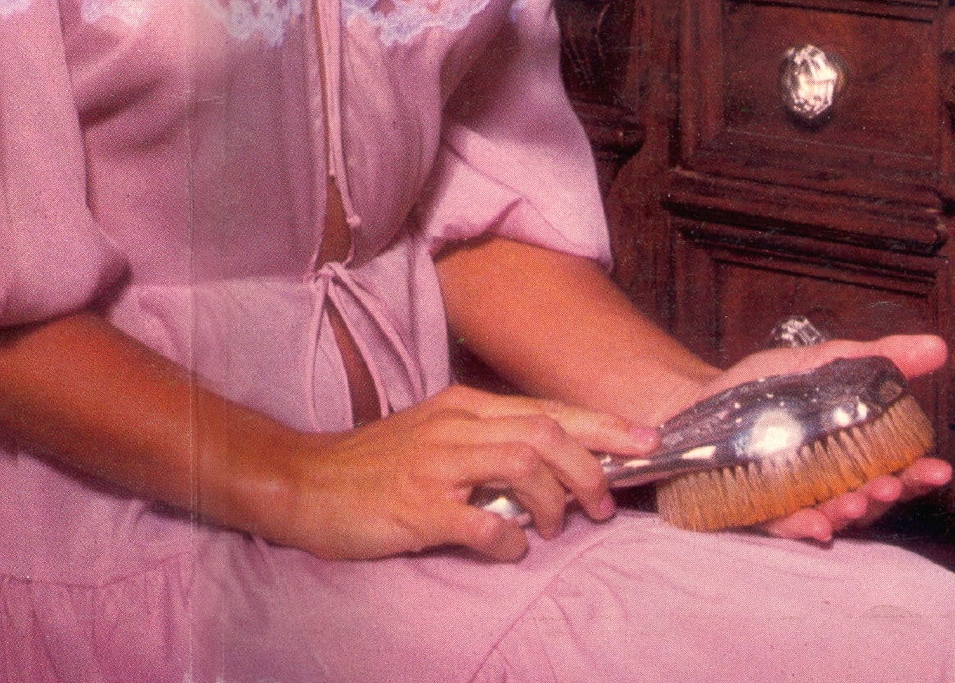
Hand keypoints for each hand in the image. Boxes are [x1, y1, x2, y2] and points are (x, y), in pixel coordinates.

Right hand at [270, 385, 658, 562]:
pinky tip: (506, 548)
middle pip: (547, 430)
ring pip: (525, 463)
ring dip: (554, 500)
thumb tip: (548, 469)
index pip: (548, 409)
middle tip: (604, 506)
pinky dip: (508, 539)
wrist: (306, 482)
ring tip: (553, 529)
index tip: (648, 441)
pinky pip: (482, 521)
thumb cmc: (375, 466)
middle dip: (591, 467)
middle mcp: (455, 426)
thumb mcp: (434, 437)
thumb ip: (487, 446)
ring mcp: (436, 464)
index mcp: (464, 407)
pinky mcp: (418, 506)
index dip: (603, 426)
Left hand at [669, 333, 953, 545]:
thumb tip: (938, 347)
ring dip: (849, 514)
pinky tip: (816, 524)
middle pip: (871, 500)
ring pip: (833, 517)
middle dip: (886, 496)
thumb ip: (880, 357)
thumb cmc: (769, 386)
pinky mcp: (760, 511)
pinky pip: (784, 526)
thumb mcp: (826, 361)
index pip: (899, 472)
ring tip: (857, 501)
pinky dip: (801, 526)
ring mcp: (798, 500)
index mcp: (856, 455)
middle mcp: (833, 485)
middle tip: (892, 485)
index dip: (920, 475)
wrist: (702, 399)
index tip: (939, 469)